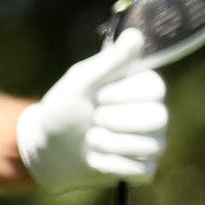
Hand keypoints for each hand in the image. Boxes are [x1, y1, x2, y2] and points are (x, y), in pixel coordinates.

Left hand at [17, 28, 169, 192]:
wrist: (47, 147)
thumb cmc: (62, 109)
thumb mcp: (80, 81)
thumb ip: (109, 61)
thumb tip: (136, 35)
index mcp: (141, 87)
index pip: (155, 88)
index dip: (120, 95)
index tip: (97, 95)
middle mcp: (153, 113)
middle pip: (157, 118)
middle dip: (114, 120)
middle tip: (94, 118)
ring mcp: (152, 142)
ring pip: (149, 146)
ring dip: (106, 143)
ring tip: (90, 138)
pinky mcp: (143, 169)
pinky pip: (140, 170)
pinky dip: (108, 164)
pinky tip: (95, 158)